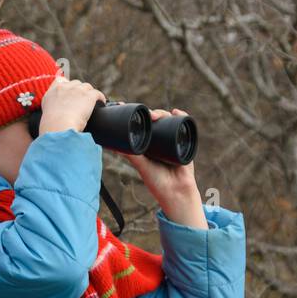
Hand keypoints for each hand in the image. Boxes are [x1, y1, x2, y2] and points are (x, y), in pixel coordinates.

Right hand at [37, 76, 105, 134]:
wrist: (59, 127)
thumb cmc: (52, 125)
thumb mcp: (46, 111)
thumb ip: (51, 104)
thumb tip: (59, 105)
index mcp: (54, 91)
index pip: (61, 80)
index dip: (67, 85)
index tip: (70, 91)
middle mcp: (65, 87)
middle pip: (76, 83)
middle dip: (79, 90)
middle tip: (82, 100)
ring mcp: (77, 90)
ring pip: (87, 87)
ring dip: (89, 93)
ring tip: (92, 101)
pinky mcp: (88, 96)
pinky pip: (97, 93)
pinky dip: (100, 98)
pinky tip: (102, 103)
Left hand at [122, 108, 205, 227]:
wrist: (176, 192)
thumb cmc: (157, 182)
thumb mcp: (141, 166)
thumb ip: (130, 155)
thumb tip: (112, 144)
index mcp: (146, 144)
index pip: (140, 126)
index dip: (134, 115)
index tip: (124, 105)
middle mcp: (158, 140)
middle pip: (154, 120)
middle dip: (150, 113)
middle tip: (146, 113)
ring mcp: (171, 140)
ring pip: (167, 121)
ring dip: (163, 113)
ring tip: (156, 116)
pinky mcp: (184, 142)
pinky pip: (184, 126)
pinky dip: (182, 116)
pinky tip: (177, 112)